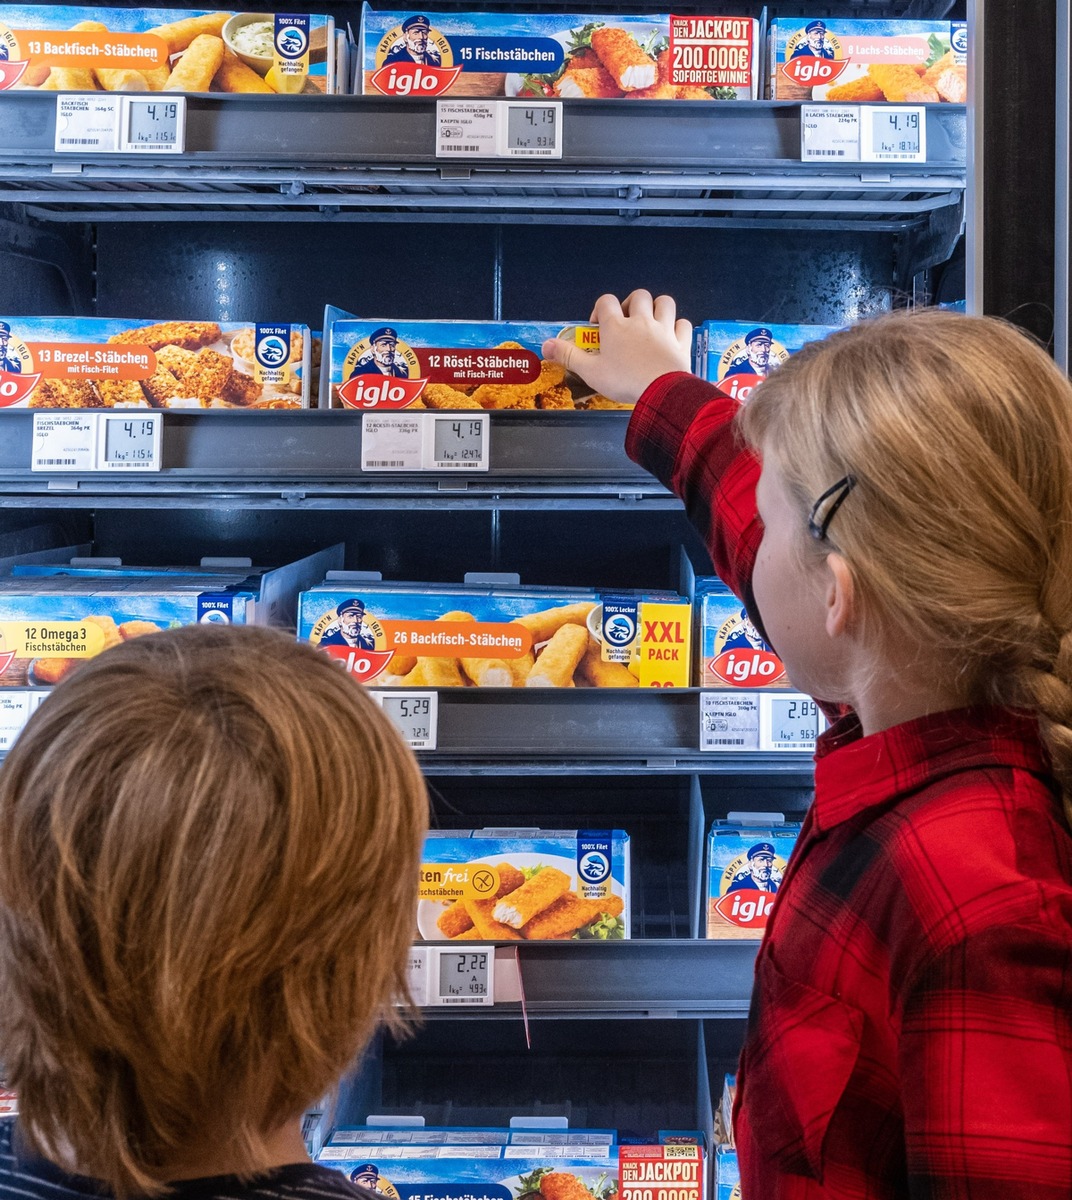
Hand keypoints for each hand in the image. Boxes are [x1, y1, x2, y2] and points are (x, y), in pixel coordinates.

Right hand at [541, 290, 692, 405]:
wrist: (660, 391)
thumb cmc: (623, 381)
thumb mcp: (590, 372)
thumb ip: (568, 356)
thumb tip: (545, 346)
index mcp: (616, 327)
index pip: (606, 301)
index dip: (601, 309)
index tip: (598, 326)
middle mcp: (641, 321)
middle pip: (638, 296)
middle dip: (631, 303)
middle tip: (626, 320)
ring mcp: (663, 329)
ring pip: (664, 302)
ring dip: (657, 307)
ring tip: (650, 321)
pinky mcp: (680, 342)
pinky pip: (683, 324)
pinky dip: (678, 327)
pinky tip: (672, 335)